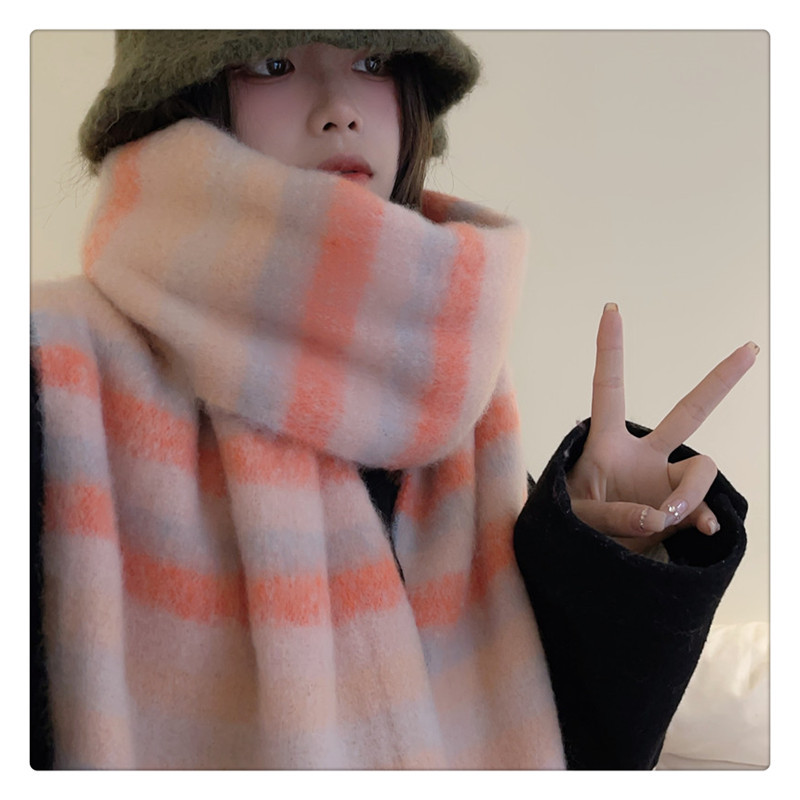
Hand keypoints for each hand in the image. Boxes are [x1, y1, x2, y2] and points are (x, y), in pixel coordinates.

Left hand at [566, 303, 757, 553]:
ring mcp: (663, 481)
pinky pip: (703, 509)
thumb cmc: (570, 525)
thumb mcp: (577, 517)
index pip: (609, 388)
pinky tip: (702, 528)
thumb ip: (614, 517)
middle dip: (720, 382)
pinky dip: (703, 518)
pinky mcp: (677, 509)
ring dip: (690, 494)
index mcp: (606, 442)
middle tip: (750, 349)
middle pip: (688, 412)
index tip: (611, 308)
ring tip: (662, 517)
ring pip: (702, 469)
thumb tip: (660, 516)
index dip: (610, 350)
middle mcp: (642, 455)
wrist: (582, 556)